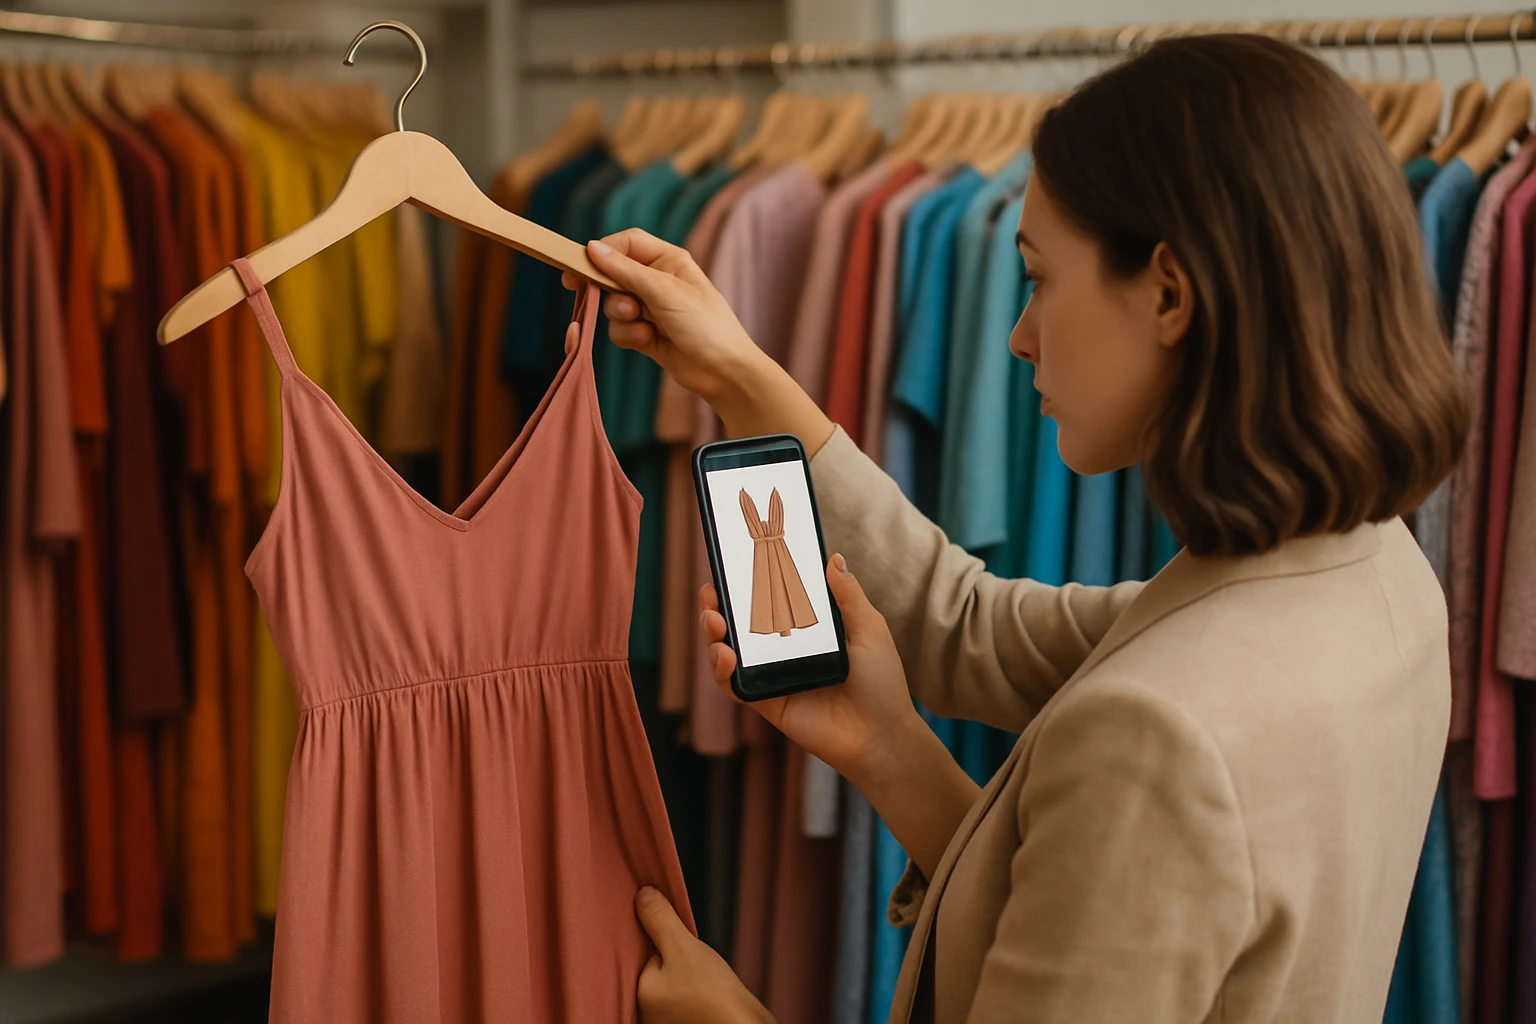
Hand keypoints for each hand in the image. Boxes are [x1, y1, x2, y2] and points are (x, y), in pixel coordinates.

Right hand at [561, 229, 765, 402]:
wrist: (724, 372)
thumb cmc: (705, 325)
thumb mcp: (664, 291)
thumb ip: (626, 271)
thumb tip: (592, 248)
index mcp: (669, 261)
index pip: (627, 243)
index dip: (603, 251)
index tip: (579, 265)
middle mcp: (658, 281)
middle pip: (614, 274)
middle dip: (608, 289)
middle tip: (582, 291)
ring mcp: (651, 308)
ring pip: (613, 304)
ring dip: (621, 316)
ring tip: (642, 324)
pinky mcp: (646, 334)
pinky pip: (619, 329)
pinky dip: (628, 335)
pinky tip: (647, 341)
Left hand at [635, 887, 772, 1023]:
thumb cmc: (713, 993)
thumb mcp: (683, 947)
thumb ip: (660, 920)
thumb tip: (641, 894)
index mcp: (640, 993)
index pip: (642, 953)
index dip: (659, 935)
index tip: (676, 928)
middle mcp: (648, 1011)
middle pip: (657, 967)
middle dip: (673, 954)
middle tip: (694, 952)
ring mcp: (668, 1018)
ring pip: (673, 980)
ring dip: (686, 969)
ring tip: (705, 970)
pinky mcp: (687, 1020)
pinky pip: (685, 994)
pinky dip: (694, 985)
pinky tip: (709, 983)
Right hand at [699, 554, 921, 783]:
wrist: (881, 734)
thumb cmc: (881, 682)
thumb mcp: (868, 628)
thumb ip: (847, 595)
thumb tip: (833, 558)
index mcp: (807, 628)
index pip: (770, 600)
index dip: (749, 583)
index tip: (734, 563)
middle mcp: (785, 650)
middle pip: (740, 624)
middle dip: (718, 605)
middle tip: (711, 591)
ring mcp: (773, 675)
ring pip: (729, 652)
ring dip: (712, 633)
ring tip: (714, 621)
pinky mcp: (766, 702)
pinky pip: (734, 686)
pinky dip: (721, 670)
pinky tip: (724, 655)